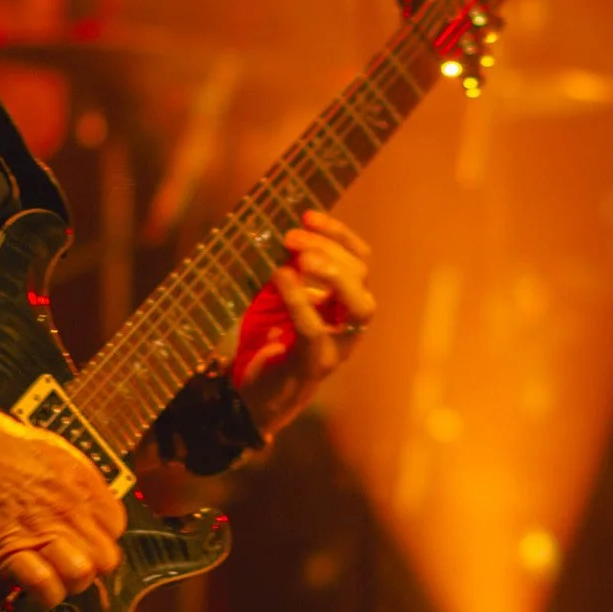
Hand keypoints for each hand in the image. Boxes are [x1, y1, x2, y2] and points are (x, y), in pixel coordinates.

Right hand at [0, 404, 126, 607]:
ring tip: (53, 575)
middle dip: (92, 566)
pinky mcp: (10, 553)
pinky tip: (34, 585)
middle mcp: (68, 510)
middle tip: (70, 562)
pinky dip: (44, 593)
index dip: (102, 537)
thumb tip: (89, 498)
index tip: (86, 538)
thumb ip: (76, 477)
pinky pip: (45, 586)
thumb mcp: (52, 448)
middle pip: (105, 559)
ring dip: (69, 582)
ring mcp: (41, 533)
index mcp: (81, 483)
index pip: (117, 527)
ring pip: (81, 576)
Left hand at [231, 209, 375, 439]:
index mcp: (343, 302)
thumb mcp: (276, 297)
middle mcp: (349, 324)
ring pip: (359, 306)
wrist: (251, 395)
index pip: (358, 260)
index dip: (339, 235)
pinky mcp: (315, 363)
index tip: (308, 215)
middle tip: (292, 237)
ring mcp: (338, 346)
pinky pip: (315, 328)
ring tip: (299, 257)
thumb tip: (281, 235)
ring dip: (334, 274)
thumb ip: (286, 269)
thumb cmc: (267, 342)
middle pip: (361, 277)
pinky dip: (300, 299)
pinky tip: (280, 278)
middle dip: (330, 250)